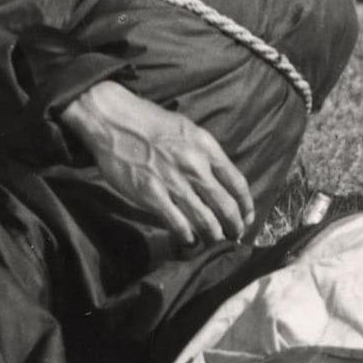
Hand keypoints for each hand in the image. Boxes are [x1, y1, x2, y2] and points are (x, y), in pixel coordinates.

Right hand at [56, 80, 251, 245]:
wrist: (115, 120)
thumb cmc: (150, 122)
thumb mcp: (188, 130)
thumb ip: (205, 154)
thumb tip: (218, 179)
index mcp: (207, 148)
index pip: (237, 182)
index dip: (246, 205)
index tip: (247, 217)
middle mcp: (195, 166)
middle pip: (226, 206)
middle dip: (234, 226)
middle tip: (235, 236)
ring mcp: (174, 182)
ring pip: (205, 220)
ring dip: (213, 236)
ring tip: (215, 242)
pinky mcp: (152, 195)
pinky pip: (178, 224)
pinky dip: (187, 237)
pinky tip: (189, 241)